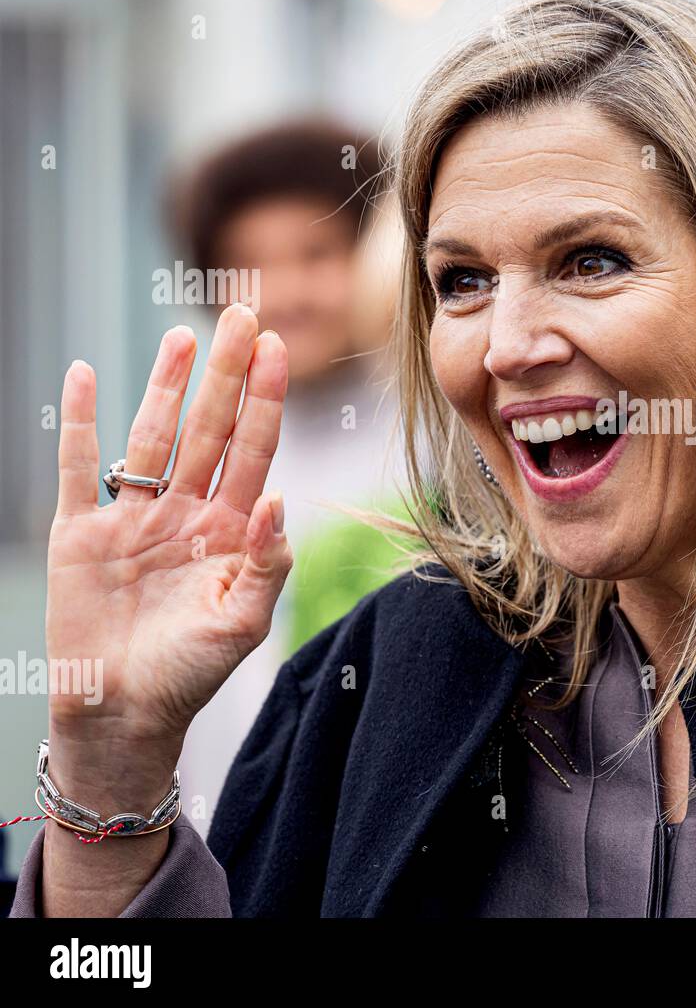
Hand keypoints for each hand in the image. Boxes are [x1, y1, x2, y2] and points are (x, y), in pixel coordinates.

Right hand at [46, 304, 291, 766]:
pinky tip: (87, 375)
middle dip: (227, 374)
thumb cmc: (189, 674)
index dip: (264, 400)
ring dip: (167, 385)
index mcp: (229, 530)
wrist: (122, 713)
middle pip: (210, 428)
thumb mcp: (242, 623)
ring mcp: (133, 517)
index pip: (252, 450)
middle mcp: (185, 512)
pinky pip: (79, 466)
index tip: (279, 348)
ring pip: (153, 436)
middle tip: (244, 316)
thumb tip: (282, 496)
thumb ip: (268, 562)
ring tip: (186, 335)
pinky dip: (81, 422)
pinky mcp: (81, 531)